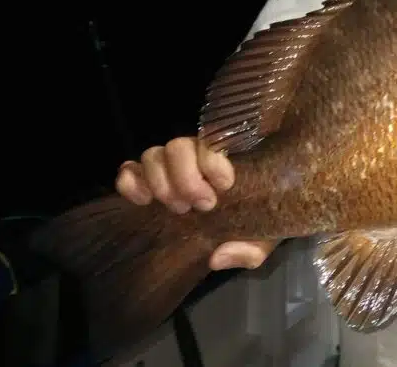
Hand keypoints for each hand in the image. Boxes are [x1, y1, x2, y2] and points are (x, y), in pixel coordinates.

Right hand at [116, 137, 278, 269]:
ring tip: (179, 209)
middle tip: (202, 205)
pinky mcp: (147, 181)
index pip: (212, 140)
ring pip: (153, 155)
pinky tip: (143, 202)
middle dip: (186, 178)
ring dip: (161, 183)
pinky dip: (130, 182)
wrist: (252, 222)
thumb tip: (217, 257)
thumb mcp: (267, 235)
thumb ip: (253, 246)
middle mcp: (198, 157)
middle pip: (177, 146)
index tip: (224, 186)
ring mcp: (171, 167)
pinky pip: (129, 170)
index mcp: (229, 160)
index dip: (212, 160)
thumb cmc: (260, 222)